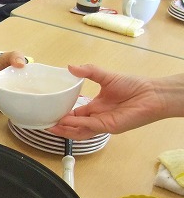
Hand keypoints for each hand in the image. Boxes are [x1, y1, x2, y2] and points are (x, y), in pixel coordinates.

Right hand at [47, 64, 162, 139]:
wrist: (151, 93)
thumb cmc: (133, 85)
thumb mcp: (106, 76)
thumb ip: (88, 72)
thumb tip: (71, 66)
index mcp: (95, 106)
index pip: (75, 114)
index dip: (62, 115)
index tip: (50, 112)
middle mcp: (97, 116)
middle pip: (74, 125)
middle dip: (59, 126)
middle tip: (45, 123)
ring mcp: (102, 123)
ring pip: (79, 131)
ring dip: (65, 130)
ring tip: (51, 127)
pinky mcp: (108, 126)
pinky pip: (89, 127)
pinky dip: (77, 125)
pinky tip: (66, 121)